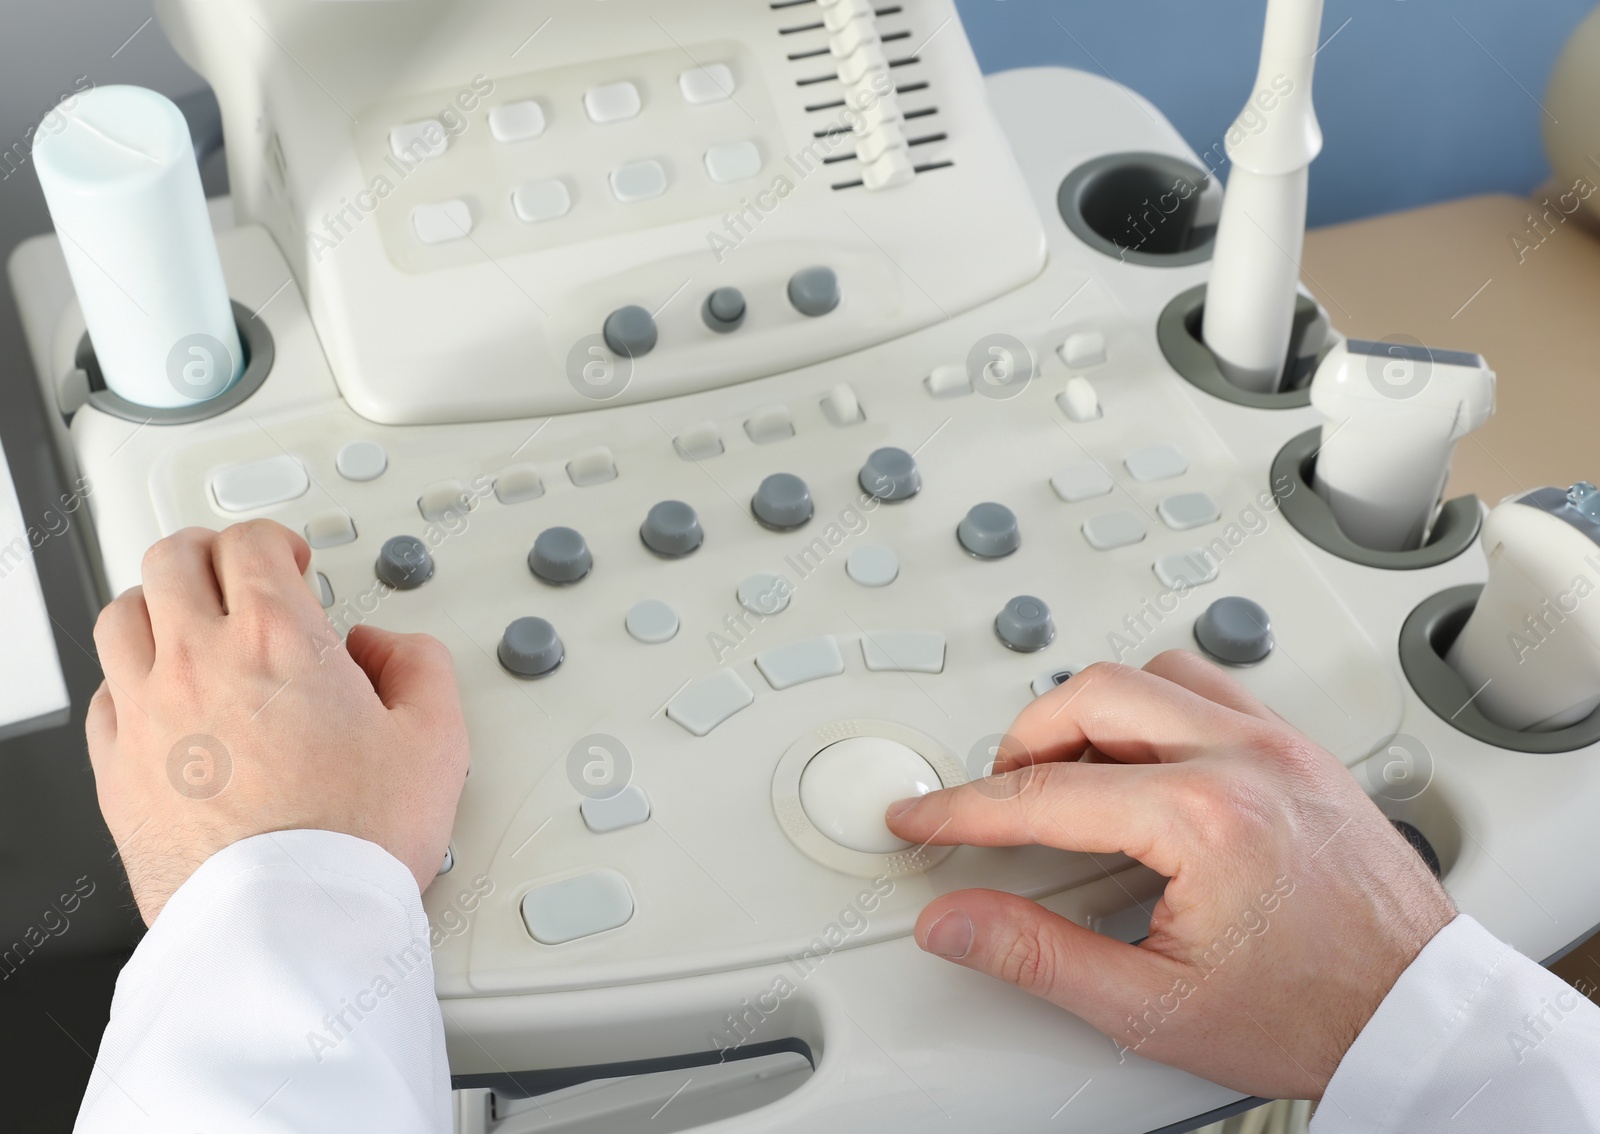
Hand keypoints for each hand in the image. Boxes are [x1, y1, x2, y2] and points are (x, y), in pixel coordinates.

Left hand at [87, 521, 468, 924]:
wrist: (288, 924)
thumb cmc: (353, 842)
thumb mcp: (437, 740)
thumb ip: (419, 666)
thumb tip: (388, 648)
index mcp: (278, 640)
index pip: (251, 544)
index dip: (276, 541)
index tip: (292, 560)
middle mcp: (200, 663)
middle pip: (174, 560)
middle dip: (210, 554)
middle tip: (237, 573)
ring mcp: (147, 714)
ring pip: (122, 616)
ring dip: (157, 605)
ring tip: (187, 622)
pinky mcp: (116, 771)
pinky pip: (103, 694)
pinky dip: (130, 680)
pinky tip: (160, 698)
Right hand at [885, 651, 1454, 1099]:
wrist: (1416, 1015)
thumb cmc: (1312, 1015)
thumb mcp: (1152, 1006)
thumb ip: (1037, 957)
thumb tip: (958, 923)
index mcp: (1203, 817)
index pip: (1043, 793)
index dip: (962, 808)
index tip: (923, 817)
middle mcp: (1244, 759)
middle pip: (1091, 695)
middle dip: (1022, 741)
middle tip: (997, 799)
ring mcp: (1279, 745)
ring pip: (1152, 672)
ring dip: (1092, 712)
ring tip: (1067, 772)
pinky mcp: (1301, 749)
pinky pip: (1210, 686)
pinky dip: (1157, 705)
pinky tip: (1145, 756)